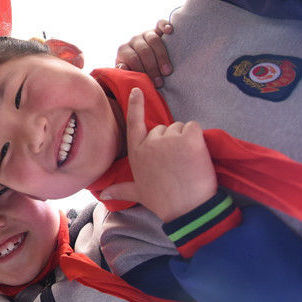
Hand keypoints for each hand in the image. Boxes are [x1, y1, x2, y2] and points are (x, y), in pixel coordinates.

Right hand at [101, 88, 217, 222]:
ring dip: (185, 140)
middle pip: (162, 128)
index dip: (135, 105)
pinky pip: (194, 127)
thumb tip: (103, 194)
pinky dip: (198, 138)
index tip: (137, 90)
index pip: (134, 122)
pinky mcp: (189, 138)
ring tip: (187, 162)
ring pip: (180, 128)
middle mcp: (149, 142)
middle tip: (176, 162)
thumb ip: (120, 189)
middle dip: (171, 140)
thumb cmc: (162, 201)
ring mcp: (169, 138)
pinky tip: (196, 155)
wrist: (188, 210)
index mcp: (136, 152)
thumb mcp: (138, 192)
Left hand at [116, 20, 172, 87]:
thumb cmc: (134, 72)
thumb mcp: (126, 75)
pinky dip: (164, 25)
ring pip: (153, 40)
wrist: (141, 64)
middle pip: (144, 51)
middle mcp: (133, 41)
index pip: (132, 58)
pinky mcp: (156, 30)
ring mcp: (145, 34)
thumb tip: (123, 67)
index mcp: (123, 50)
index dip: (142, 70)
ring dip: (162, 56)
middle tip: (159, 82)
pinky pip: (159, 24)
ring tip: (167, 71)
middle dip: (152, 67)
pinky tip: (170, 30)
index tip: (151, 84)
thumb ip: (124, 73)